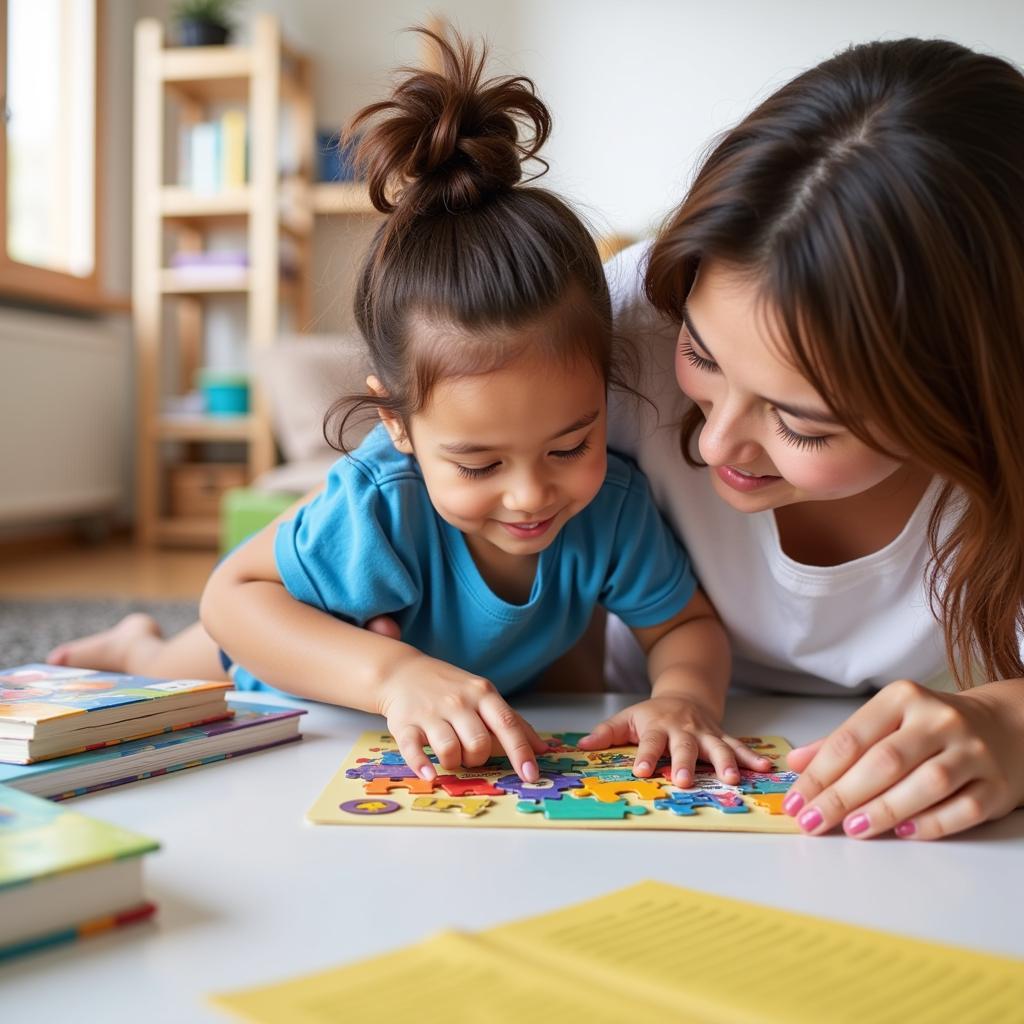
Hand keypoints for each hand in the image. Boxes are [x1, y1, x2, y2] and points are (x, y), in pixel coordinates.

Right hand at [376, 652, 547, 783]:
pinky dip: (422, 766)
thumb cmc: (450, 688)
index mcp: (483, 694)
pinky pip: (413, 750)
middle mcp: (458, 702)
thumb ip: (513, 722)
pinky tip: (430, 775)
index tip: (531, 775)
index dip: (521, 752)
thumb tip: (543, 748)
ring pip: (450, 750)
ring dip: (454, 763)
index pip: (507, 724)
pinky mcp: (405, 724)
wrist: (403, 672)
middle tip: (471, 754)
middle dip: (478, 759)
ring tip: (450, 756)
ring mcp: (431, 713)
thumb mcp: (484, 695)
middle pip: (479, 743)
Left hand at [576, 696, 773, 786]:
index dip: (645, 756)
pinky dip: (752, 758)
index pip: (649, 743)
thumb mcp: (626, 719)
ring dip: (725, 763)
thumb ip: (605, 733)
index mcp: (657, 726)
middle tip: (684, 780)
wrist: (685, 694)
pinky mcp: (722, 737)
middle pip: (685, 746)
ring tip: (731, 779)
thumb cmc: (652, 714)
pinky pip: (739, 747)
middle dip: (685, 763)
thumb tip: (581, 746)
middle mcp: (683, 729)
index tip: (641, 770)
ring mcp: (706, 733)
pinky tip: (765, 769)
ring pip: (716, 747)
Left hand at [782, 679, 1023, 839]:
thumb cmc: (930, 727)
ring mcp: (972, 752)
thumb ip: (841, 742)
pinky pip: (963, 809)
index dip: (819, 773)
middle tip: (812, 822)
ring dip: (884, 810)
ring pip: (925, 784)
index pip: (851, 738)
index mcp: (903, 698)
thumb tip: (795, 763)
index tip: (796, 801)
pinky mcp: (997, 785)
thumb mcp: (885, 720)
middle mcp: (939, 720)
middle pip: (885, 762)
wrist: (1006, 726)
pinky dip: (931, 823)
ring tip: (852, 829)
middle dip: (842, 796)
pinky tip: (902, 833)